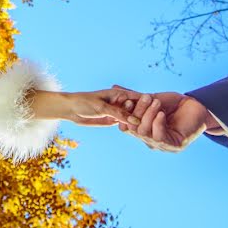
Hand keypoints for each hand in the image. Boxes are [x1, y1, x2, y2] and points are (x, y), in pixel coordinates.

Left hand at [29, 88, 144, 126]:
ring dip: (136, 123)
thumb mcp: (103, 108)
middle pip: (137, 109)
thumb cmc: (85, 102)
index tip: (156, 112)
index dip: (148, 104)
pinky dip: (129, 128)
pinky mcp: (112, 120)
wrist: (71, 109)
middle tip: (151, 124)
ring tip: (145, 130)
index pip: (138, 98)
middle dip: (143, 116)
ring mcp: (117, 112)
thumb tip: (135, 120)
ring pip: (131, 118)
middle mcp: (120, 102)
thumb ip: (119, 114)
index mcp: (120, 94)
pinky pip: (124, 125)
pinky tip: (135, 133)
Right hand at [113, 87, 216, 151]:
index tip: (127, 100)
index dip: (124, 115)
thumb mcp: (150, 98)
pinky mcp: (175, 146)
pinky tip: (161, 114)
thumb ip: (133, 96)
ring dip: (149, 115)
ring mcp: (162, 146)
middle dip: (139, 111)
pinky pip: (159, 137)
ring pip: (145, 133)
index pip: (125, 127)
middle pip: (134, 129)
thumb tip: (114, 87)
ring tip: (156, 102)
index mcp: (142, 132)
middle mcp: (150, 141)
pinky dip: (158, 124)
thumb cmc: (173, 103)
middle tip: (147, 96)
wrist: (196, 106)